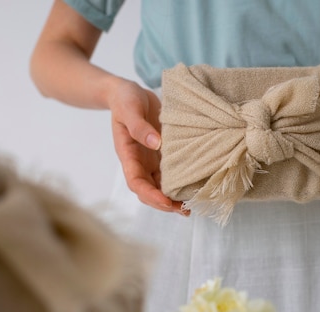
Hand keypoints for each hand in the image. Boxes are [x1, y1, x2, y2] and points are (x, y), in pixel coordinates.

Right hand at [108, 79, 188, 214]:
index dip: (150, 195)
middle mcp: (139, 163)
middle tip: (185, 210)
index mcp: (128, 154)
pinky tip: (195, 188)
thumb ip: (140, 127)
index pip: (136, 182)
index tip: (166, 202)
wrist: (128, 92)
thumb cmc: (125, 99)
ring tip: (192, 206)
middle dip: (165, 204)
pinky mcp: (162, 155)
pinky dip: (180, 183)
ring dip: (174, 198)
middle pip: (149, 191)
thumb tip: (156, 144)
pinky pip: (171, 174)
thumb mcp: (129, 108)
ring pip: (161, 186)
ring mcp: (150, 161)